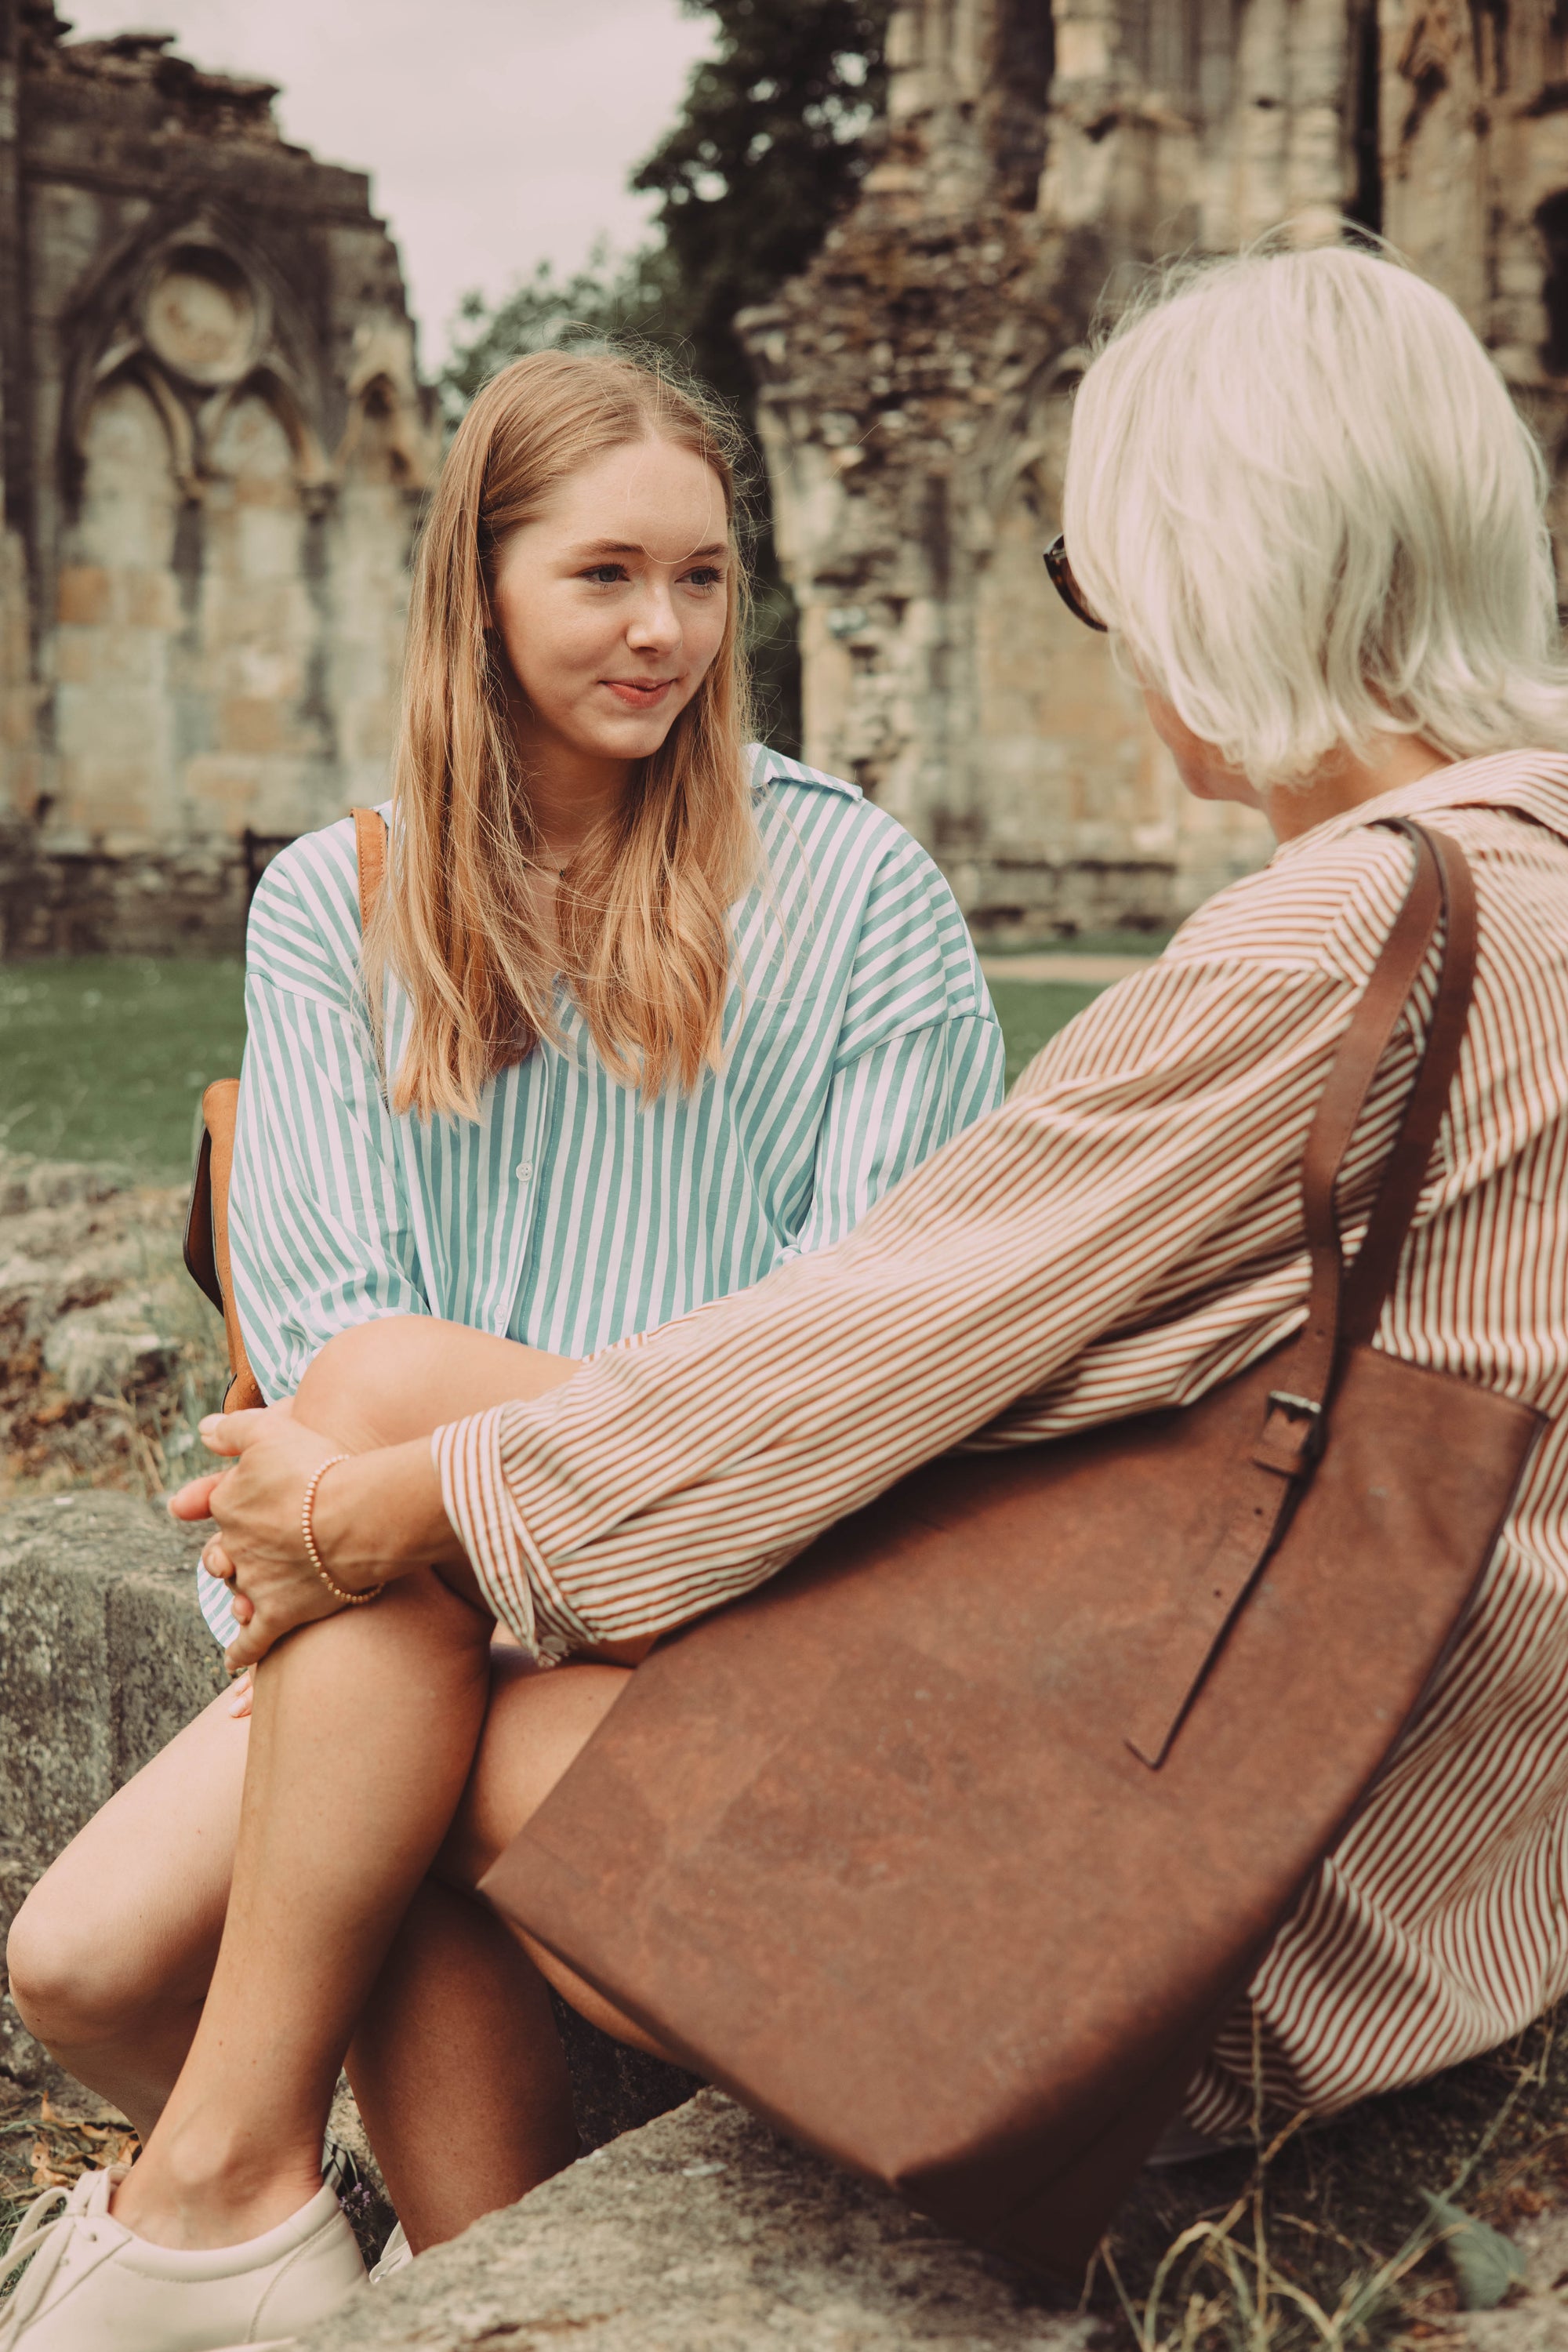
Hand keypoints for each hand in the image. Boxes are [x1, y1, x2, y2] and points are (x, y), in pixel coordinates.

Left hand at [169, 1408, 370, 1673]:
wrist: (358, 1516)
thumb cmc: (318, 1467)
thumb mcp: (269, 1430)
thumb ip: (232, 1429)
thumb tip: (203, 1431)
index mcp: (229, 1503)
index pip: (217, 1504)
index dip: (219, 1502)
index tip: (216, 1505)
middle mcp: (234, 1546)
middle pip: (222, 1554)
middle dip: (225, 1555)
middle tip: (234, 1553)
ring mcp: (255, 1583)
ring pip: (237, 1593)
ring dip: (238, 1596)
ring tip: (242, 1600)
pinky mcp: (279, 1615)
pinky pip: (252, 1641)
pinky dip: (241, 1651)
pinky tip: (232, 1661)